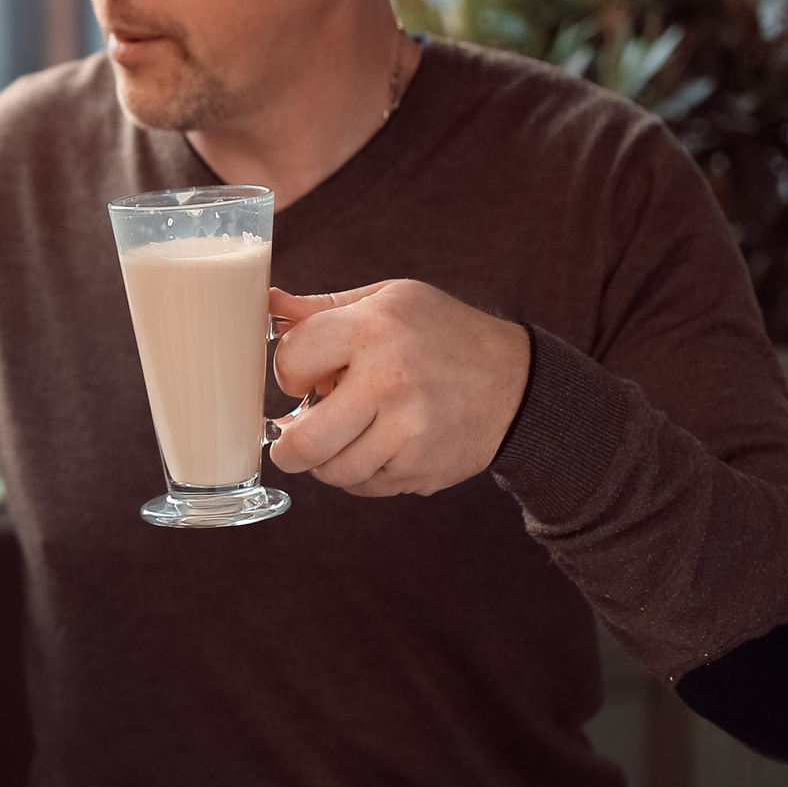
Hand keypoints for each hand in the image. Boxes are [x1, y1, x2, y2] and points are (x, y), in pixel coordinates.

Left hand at [265, 280, 530, 496]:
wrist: (518, 384)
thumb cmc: (444, 334)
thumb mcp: (389, 300)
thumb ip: (323, 308)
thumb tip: (269, 304)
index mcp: (374, 330)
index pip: (290, 362)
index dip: (287, 371)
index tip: (303, 374)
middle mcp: (391, 383)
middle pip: (304, 442)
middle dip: (287, 444)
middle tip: (290, 435)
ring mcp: (409, 434)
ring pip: (332, 471)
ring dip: (325, 458)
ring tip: (344, 432)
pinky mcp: (421, 471)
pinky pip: (364, 486)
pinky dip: (358, 473)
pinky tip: (374, 446)